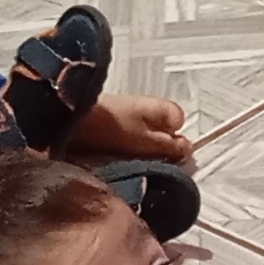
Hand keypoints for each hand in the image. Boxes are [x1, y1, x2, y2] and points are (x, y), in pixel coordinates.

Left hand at [68, 92, 190, 163]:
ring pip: (148, 131)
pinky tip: (117, 151)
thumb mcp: (145, 142)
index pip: (180, 120)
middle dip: (160, 144)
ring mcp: (130, 109)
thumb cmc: (113, 128)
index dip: (175, 138)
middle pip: (164, 127)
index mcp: (160, 107)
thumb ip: (169, 146)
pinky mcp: (115, 116)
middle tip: (147, 159)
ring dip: (143, 145)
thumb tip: (190, 149)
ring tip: (130, 157)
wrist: (73, 116)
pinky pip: (131, 131)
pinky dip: (128, 141)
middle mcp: (148, 105)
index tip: (165, 153)